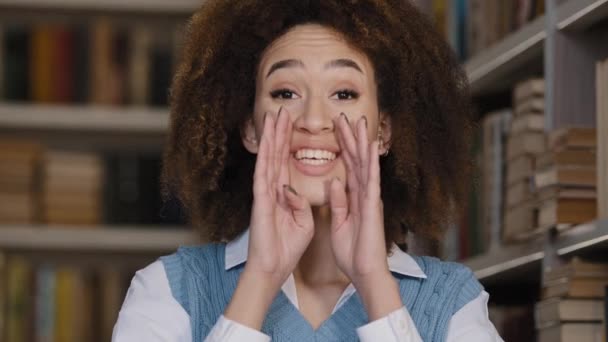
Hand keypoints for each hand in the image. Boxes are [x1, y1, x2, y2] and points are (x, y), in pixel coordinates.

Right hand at [245, 107, 314, 287]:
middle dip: (279, 132)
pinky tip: (267, 139)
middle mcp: (272, 189)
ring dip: (272, 137)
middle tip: (281, 111)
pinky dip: (265, 155)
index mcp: (284, 194)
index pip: (286, 162)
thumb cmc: (287, 248)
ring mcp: (265, 193)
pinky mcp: (260, 200)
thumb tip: (293, 190)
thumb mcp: (304, 223)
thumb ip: (301, 204)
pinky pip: (263, 173)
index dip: (288, 143)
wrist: (274, 267)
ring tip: (274, 115)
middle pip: (276, 155)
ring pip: (269, 158)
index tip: (291, 124)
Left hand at [329, 113, 389, 285]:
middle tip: (345, 116)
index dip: (342, 147)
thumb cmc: (353, 252)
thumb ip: (339, 202)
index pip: (347, 167)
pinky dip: (370, 161)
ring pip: (365, 163)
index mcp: (354, 198)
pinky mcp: (372, 204)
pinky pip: (370, 178)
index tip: (337, 129)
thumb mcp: (340, 223)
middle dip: (351, 137)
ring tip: (359, 121)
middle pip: (356, 160)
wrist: (364, 272)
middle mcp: (364, 194)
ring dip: (361, 141)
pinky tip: (369, 145)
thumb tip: (334, 182)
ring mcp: (370, 197)